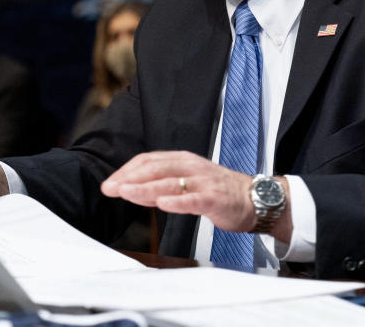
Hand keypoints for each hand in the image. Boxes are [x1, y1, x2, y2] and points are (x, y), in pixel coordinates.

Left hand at [101, 150, 270, 234]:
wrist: (254, 198)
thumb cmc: (219, 191)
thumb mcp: (188, 180)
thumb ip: (162, 183)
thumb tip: (132, 188)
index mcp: (183, 160)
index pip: (148, 160)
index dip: (126, 171)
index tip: (110, 182)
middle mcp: (191, 167)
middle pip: (155, 168)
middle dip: (129, 178)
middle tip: (110, 188)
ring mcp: (203, 182)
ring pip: (170, 183)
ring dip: (145, 188)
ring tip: (126, 193)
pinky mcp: (215, 199)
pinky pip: (193, 200)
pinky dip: (176, 201)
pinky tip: (162, 204)